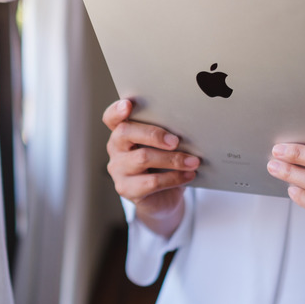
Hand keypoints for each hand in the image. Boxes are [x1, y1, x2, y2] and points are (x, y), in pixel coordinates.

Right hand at [103, 99, 199, 236]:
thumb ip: (166, 133)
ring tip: (193, 161)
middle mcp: (115, 148)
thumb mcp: (164, 145)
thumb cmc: (164, 165)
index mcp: (122, 132)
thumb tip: (188, 125)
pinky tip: (189, 175)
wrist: (163, 198)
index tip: (128, 105)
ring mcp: (117, 169)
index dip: (117, 110)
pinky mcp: (126, 189)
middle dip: (153, 134)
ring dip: (173, 159)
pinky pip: (152, 181)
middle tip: (176, 140)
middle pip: (125, 132)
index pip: (111, 117)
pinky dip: (174, 177)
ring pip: (142, 157)